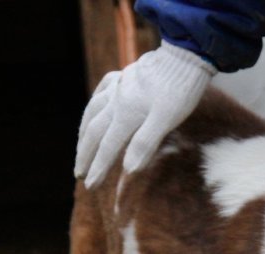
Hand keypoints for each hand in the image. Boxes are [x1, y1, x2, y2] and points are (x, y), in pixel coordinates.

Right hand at [75, 41, 215, 188]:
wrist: (185, 55)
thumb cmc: (180, 90)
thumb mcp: (167, 119)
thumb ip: (146, 143)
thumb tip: (128, 170)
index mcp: (126, 114)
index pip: (108, 148)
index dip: (99, 168)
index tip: (90, 186)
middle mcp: (116, 100)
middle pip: (94, 132)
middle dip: (85, 155)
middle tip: (79, 173)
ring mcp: (119, 87)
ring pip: (93, 111)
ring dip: (84, 132)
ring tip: (80, 147)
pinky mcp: (125, 76)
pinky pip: (101, 92)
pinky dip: (93, 104)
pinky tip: (93, 109)